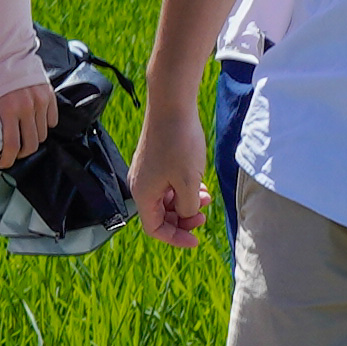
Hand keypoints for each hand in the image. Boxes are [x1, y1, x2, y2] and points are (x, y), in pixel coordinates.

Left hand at [0, 59, 59, 158]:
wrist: (11, 51)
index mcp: (9, 109)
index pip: (12, 145)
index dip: (8, 160)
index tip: (2, 163)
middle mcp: (28, 108)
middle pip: (31, 145)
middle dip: (21, 154)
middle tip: (13, 153)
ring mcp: (41, 102)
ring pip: (43, 135)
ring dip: (33, 140)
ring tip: (24, 137)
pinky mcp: (50, 97)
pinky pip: (52, 121)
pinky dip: (44, 126)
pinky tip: (34, 123)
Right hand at [130, 106, 210, 249]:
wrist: (172, 106)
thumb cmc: (179, 144)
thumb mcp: (189, 183)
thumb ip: (187, 207)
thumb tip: (186, 212)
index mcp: (143, 194)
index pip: (154, 228)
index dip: (175, 238)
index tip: (196, 240)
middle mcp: (140, 185)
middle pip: (160, 215)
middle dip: (183, 218)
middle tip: (204, 214)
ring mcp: (147, 172)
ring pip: (166, 199)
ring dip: (186, 203)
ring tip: (206, 196)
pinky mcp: (154, 160)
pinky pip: (167, 184)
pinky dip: (182, 189)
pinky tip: (199, 183)